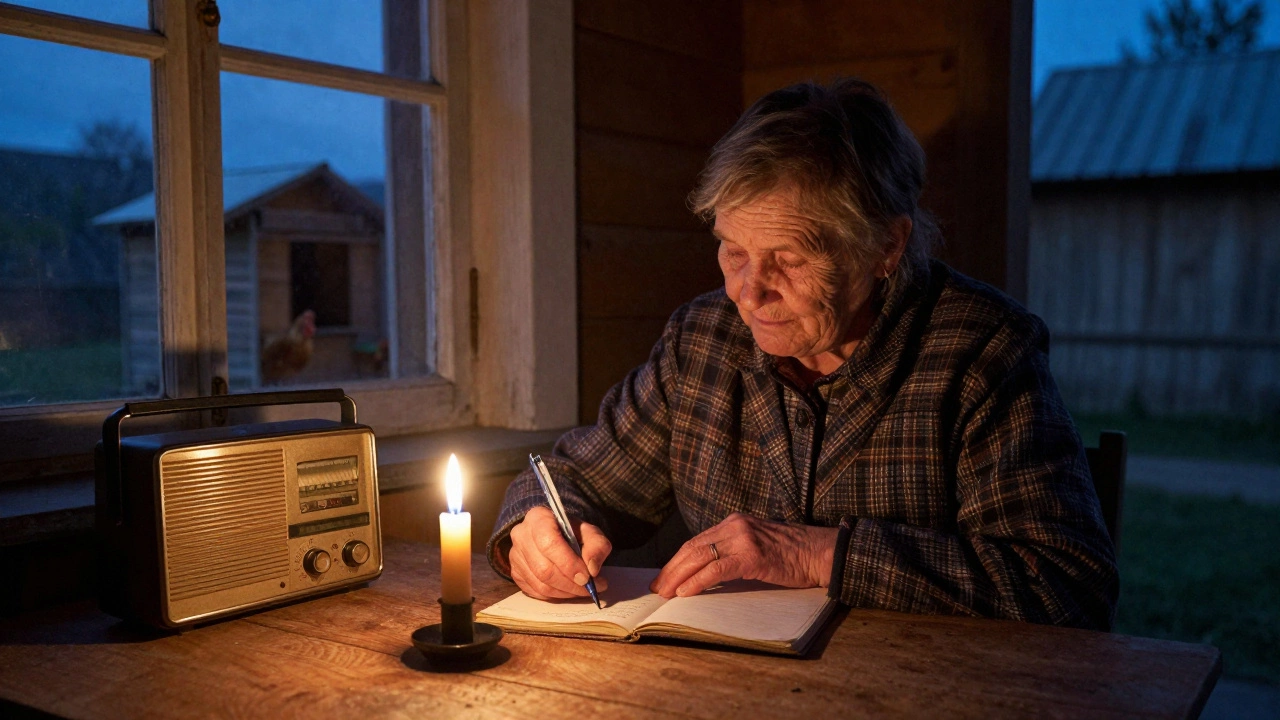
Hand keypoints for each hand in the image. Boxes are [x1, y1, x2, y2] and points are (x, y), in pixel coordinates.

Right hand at [508, 506, 611, 599]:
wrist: (555, 534)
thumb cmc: (572, 533)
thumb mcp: (590, 532)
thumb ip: (597, 546)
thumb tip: (592, 569)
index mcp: (538, 518)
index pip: (550, 544)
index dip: (569, 564)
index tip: (587, 577)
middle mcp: (521, 535)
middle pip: (544, 568)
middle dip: (570, 584)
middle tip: (591, 588)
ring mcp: (515, 555)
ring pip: (540, 584)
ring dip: (565, 593)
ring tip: (584, 590)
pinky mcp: (515, 572)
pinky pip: (535, 592)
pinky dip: (555, 596)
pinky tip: (568, 591)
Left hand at [650, 513, 836, 597]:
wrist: (820, 553)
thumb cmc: (792, 555)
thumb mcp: (757, 545)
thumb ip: (733, 552)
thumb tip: (706, 573)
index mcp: (734, 522)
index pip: (696, 541)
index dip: (677, 560)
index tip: (664, 576)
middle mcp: (735, 526)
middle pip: (692, 547)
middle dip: (670, 569)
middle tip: (656, 587)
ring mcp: (743, 538)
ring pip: (699, 557)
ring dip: (677, 576)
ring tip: (665, 592)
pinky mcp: (752, 555)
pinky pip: (716, 568)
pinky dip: (697, 581)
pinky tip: (685, 591)